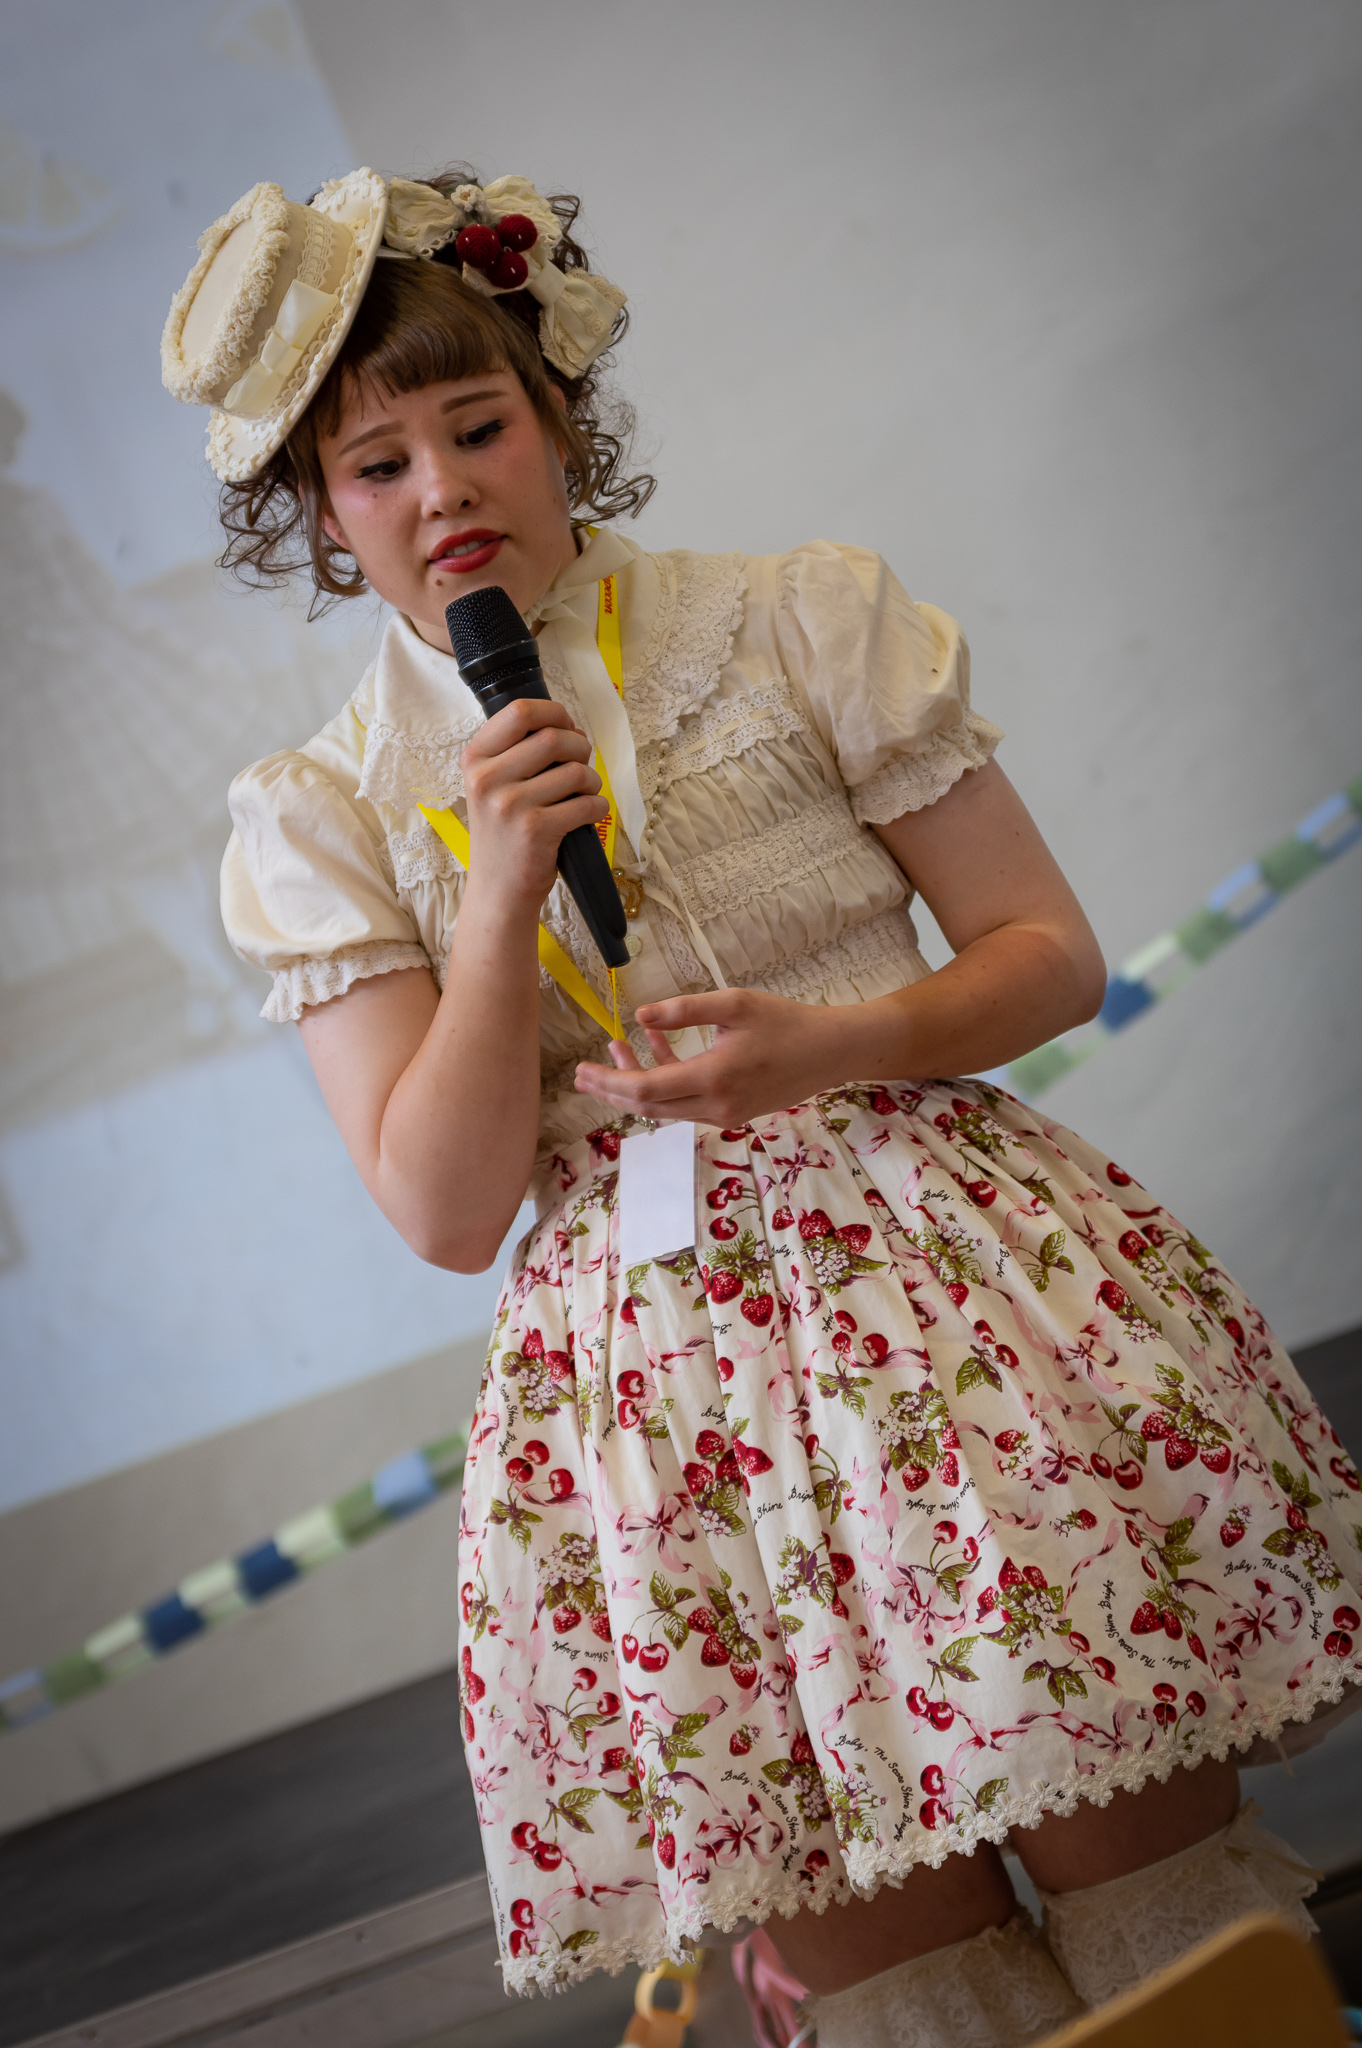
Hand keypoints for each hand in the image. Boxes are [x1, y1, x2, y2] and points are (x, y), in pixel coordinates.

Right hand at [461, 698, 606, 919]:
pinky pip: (586, 804)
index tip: (567, 727)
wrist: (497, 892)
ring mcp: (509, 805)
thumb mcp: (492, 788)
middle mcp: (487, 779)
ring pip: (575, 771)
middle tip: (581, 765)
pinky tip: (589, 814)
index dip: (554, 712)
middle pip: (553, 737)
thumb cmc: (503, 835)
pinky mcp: (535, 830)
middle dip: (580, 748)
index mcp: (475, 760)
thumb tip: (569, 727)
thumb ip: (518, 753)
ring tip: (584, 794)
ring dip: (592, 781)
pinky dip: (598, 807)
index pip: (519, 711)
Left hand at [574, 989, 843, 1126]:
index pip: (646, 1090)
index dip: (609, 1081)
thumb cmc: (785, 1022)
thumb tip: (639, 1016)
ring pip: (665, 1107)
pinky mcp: (732, 1113)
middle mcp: (715, 1105)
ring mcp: (723, 1114)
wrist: (830, 1053)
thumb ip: (685, 1010)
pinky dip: (665, 1082)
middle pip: (648, 1106)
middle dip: (612, 1088)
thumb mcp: (735, 1004)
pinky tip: (656, 1049)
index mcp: (713, 1078)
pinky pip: (685, 1103)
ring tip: (615, 1048)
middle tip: (581, 1074)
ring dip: (637, 1083)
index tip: (581, 1070)